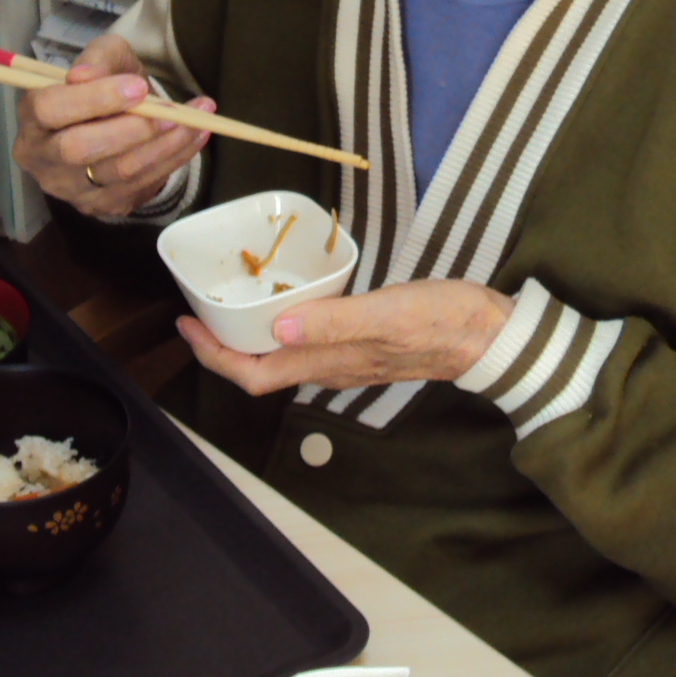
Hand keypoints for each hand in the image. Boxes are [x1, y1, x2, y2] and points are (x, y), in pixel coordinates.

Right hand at [11, 33, 213, 219]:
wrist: (117, 119)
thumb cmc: (105, 84)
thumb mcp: (105, 58)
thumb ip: (98, 60)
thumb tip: (84, 76)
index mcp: (33, 117)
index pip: (50, 109)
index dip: (94, 99)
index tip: (138, 87)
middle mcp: (42, 159)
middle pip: (79, 150)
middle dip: (132, 130)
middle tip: (172, 112)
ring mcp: (70, 189)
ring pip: (118, 172)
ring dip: (165, 145)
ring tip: (198, 119)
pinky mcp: (101, 205)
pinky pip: (142, 186)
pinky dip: (175, 159)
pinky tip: (195, 136)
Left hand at [178, 281, 510, 397]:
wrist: (488, 334)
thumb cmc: (440, 322)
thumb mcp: (384, 315)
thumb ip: (332, 323)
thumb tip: (276, 328)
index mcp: (328, 362)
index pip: (254, 374)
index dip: (214, 356)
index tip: (187, 326)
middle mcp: (331, 367)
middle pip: (261, 369)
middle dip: (223, 347)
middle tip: (199, 312)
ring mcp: (347, 358)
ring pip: (283, 357)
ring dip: (250, 338)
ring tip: (231, 306)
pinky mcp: (363, 344)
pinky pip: (307, 343)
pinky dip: (282, 327)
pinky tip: (286, 302)